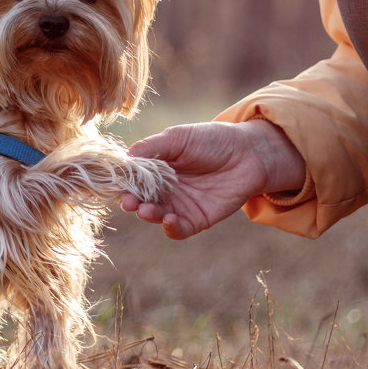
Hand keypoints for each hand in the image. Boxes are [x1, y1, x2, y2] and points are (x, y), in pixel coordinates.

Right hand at [120, 119, 304, 239]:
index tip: (118, 184)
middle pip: (140, 200)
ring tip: (146, 210)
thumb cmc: (212, 140)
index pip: (133, 179)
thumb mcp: (178, 138)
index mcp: (156, 168)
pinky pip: (178, 230)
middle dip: (132, 202)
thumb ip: (152, 148)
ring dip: (148, 215)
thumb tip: (124, 158)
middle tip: (129, 202)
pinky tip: (168, 220)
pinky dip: (170, 228)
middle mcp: (164, 189)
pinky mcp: (197, 220)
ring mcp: (180, 206)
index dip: (124, 183)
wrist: (249, 153)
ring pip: (156, 216)